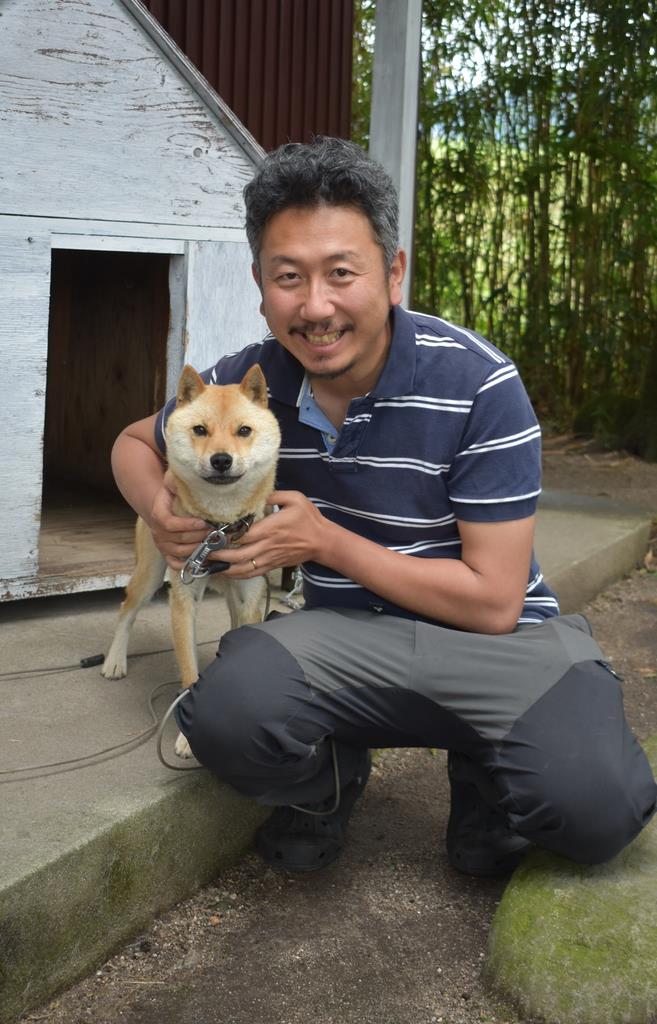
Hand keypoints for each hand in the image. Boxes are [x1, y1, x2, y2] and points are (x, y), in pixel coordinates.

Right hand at [148, 473, 207, 569]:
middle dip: (200, 537)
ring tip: (214, 543)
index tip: (204, 522)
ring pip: (181, 552)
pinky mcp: (167, 554)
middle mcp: (158, 532)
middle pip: (179, 539)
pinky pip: (175, 564)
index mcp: (158, 514)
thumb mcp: (172, 484)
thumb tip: (186, 479)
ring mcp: (162, 545)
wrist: (164, 508)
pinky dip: (189, 564)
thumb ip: (177, 482)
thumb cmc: (172, 495)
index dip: (187, 525)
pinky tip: (203, 558)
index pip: (169, 524)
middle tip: (217, 533)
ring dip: (199, 548)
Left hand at [214, 490, 329, 577]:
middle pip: (237, 555)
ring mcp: (269, 558)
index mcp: (270, 529)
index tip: (210, 533)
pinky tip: (224, 572)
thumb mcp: (295, 499)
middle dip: (217, 555)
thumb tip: (257, 494)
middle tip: (201, 551)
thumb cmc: (309, 519)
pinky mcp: (272, 565)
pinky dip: (235, 575)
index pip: (242, 535)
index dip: (225, 536)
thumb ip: (274, 495)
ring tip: (207, 564)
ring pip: (242, 568)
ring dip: (223, 568)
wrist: (323, 541)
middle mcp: (267, 546)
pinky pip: (251, 573)